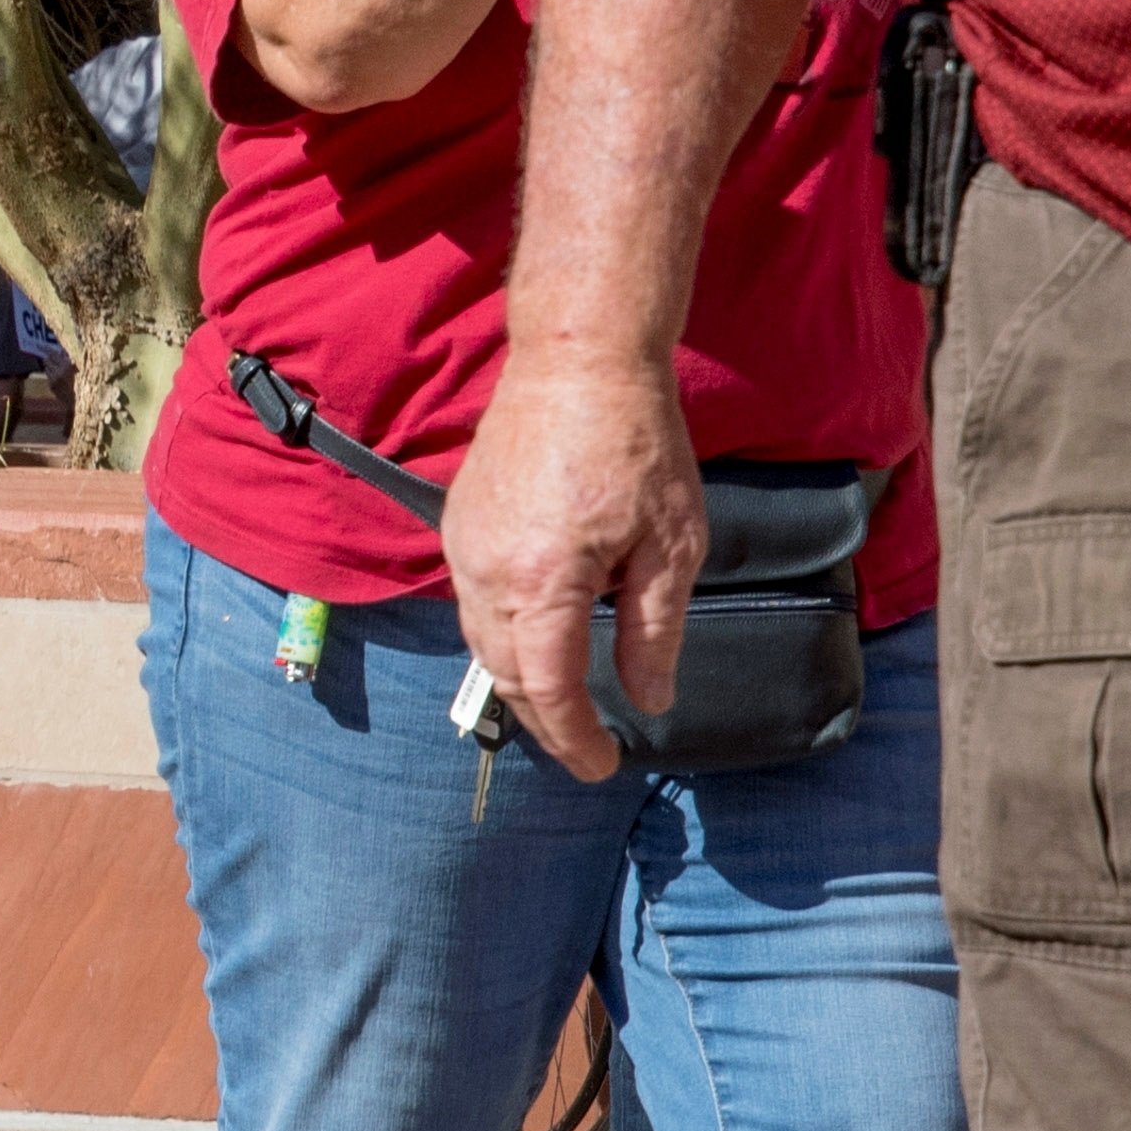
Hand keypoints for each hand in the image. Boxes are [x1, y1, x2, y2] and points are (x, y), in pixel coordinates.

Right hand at [445, 346, 706, 779]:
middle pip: (503, 673)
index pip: (547, 689)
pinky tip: (537, 640)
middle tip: (587, 747)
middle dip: (544, 720)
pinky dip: (501, 637)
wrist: (576, 363)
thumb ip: (655, 633)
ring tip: (564, 705)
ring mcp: (463, 544)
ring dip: (518, 680)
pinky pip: (471, 601)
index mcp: (542, 580)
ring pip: (480, 640)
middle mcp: (487, 568)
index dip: (575, 739)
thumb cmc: (636, 447)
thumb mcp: (672, 548)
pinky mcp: (458, 522)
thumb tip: (650, 699)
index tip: (604, 767)